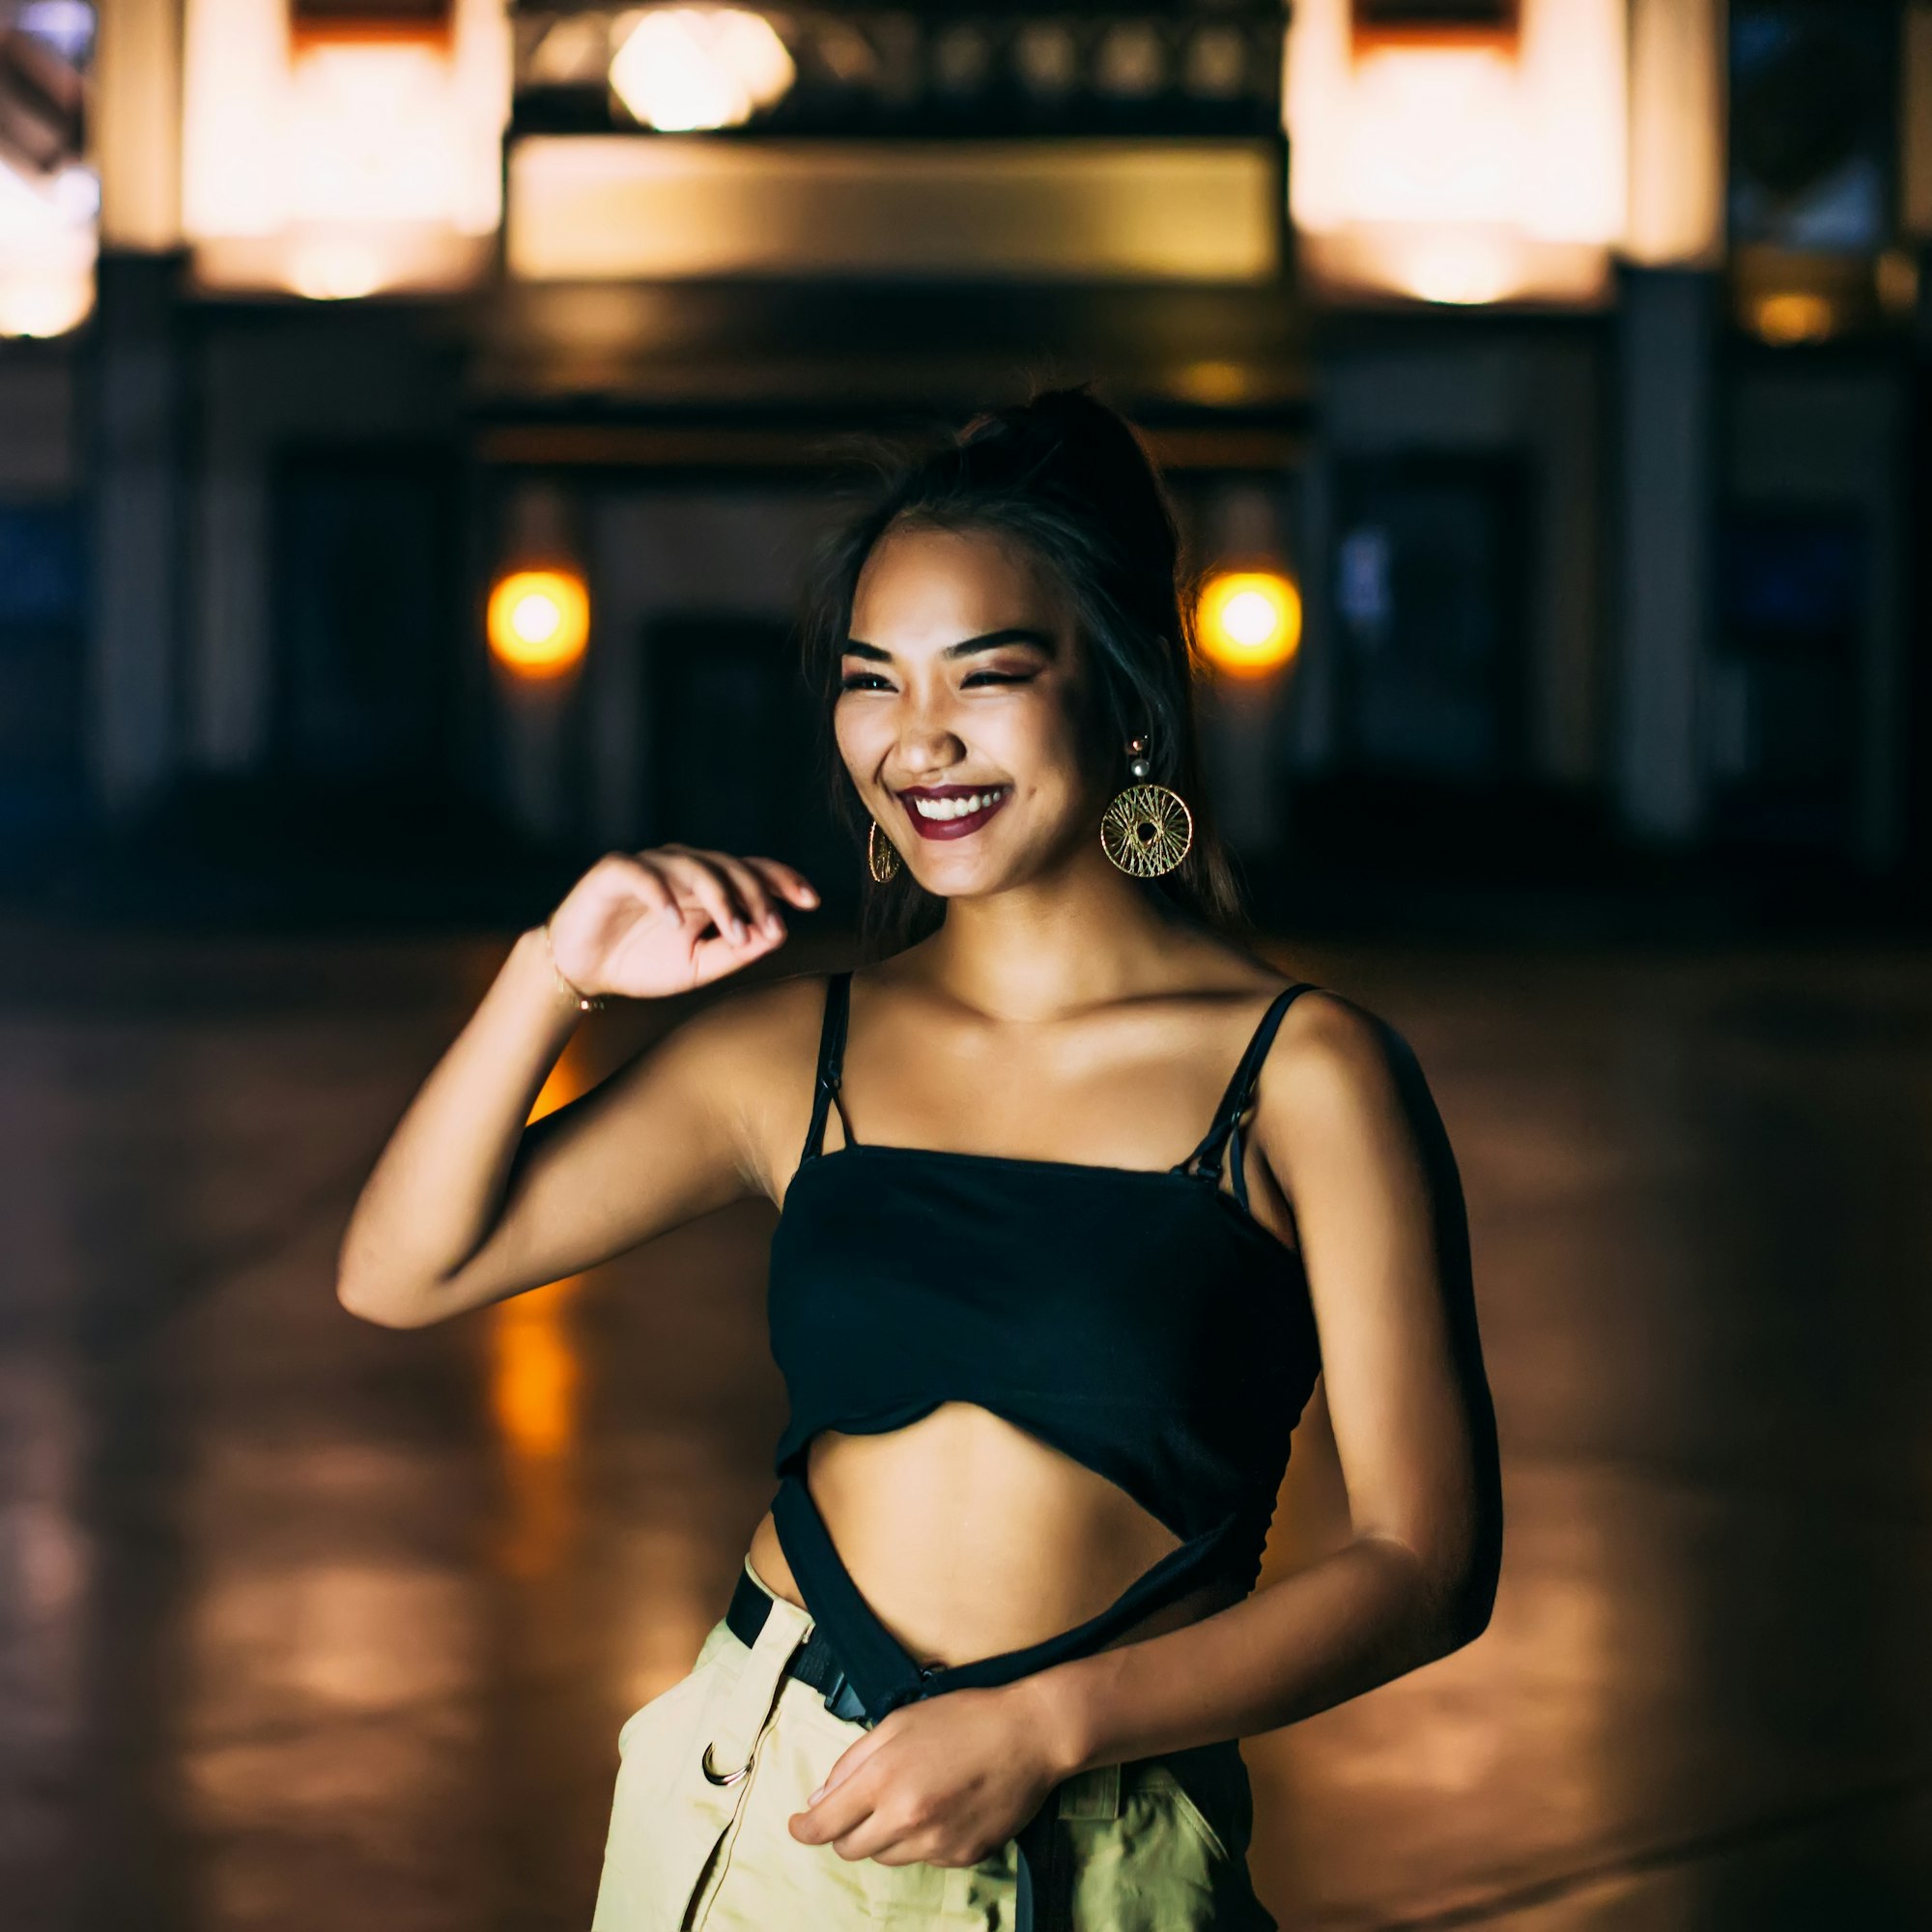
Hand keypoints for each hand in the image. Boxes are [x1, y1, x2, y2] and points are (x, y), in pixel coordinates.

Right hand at [544, 845, 818, 1000]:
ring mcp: (650, 866)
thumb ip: (735, 952)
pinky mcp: (614, 872)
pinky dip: (661, 894)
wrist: (582, 971)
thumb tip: (777, 936)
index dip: (782, 880)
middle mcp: (683, 869)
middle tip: (770, 929)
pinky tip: (675, 921)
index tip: (811, 901)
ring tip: (734, 932)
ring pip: (694, 866)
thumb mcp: (697, 967)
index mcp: (707, 888)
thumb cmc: (640, 963)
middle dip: (756, 897)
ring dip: (720, 898)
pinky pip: (642, 874)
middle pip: (730, 866)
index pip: (752, 871)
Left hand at [787, 1682, 1064, 1868]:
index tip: (797, 1825)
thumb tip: (819, 1799)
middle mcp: (906, 1819)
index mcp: (883, 1780)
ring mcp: (935, 1843)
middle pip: (850, 1849)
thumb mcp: (898, 1722)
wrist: (1029, 1735)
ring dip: (884, 1834)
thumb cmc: (963, 1717)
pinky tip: (942, 1806)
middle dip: (845, 1830)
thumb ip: (853, 1761)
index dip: (803, 1829)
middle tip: (861, 1802)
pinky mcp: (961, 1857)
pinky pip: (923, 1857)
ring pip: (885, 1856)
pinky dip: (920, 1838)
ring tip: (913, 1795)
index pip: (824, 1826)